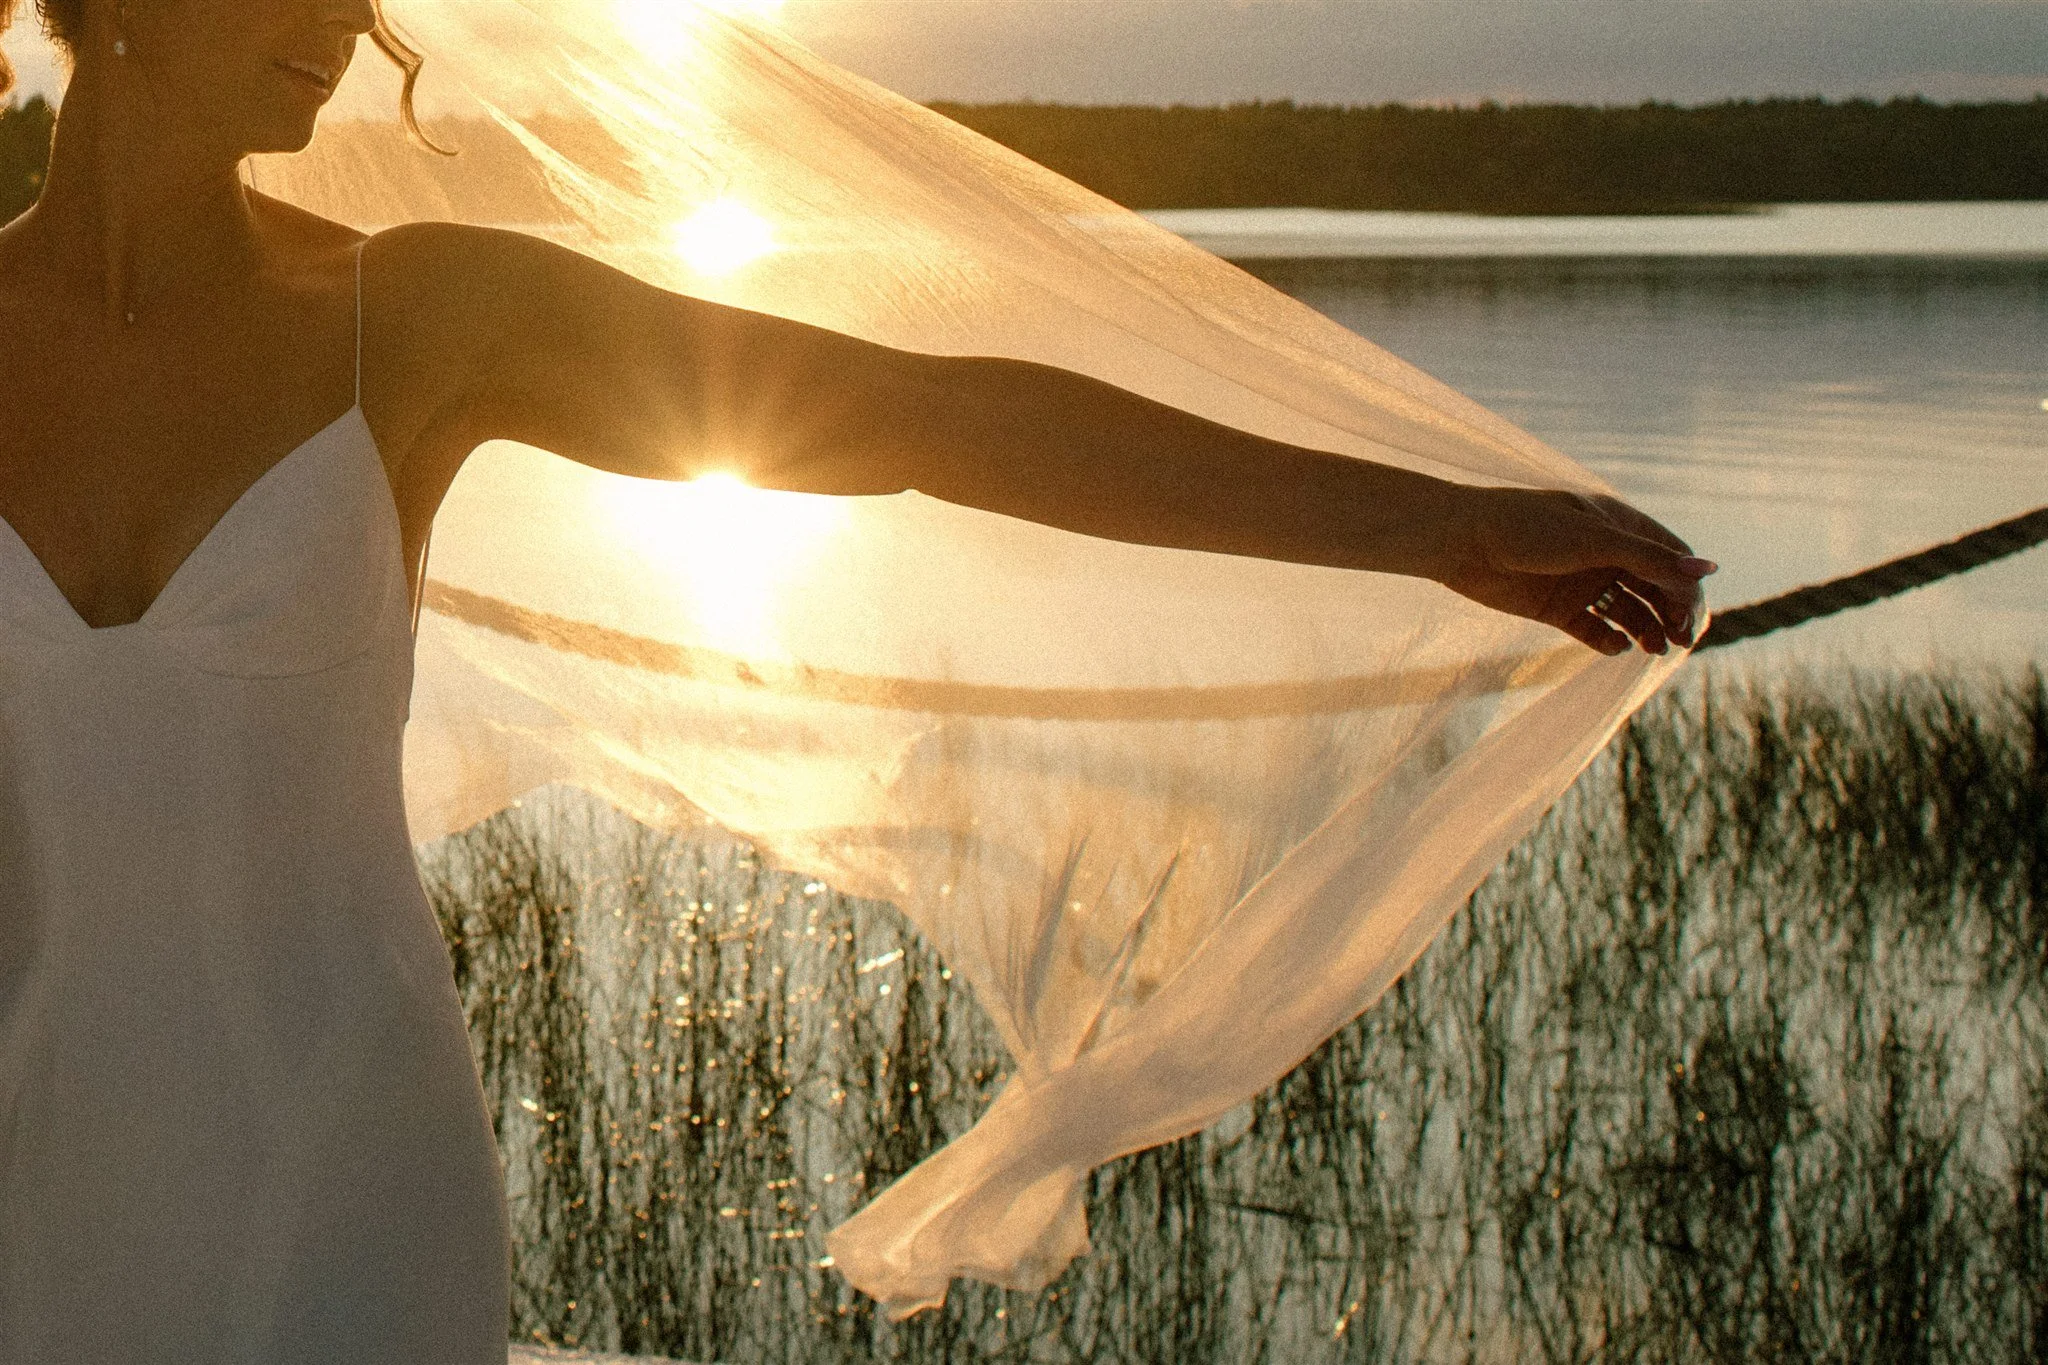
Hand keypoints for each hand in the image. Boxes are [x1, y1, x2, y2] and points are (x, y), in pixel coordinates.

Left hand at [1434, 487, 1714, 654]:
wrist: (1461, 542)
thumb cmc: (1528, 528)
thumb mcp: (1595, 541)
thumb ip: (1650, 559)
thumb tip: (1709, 570)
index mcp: (1619, 526)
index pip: (1670, 556)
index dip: (1687, 583)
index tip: (1692, 612)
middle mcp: (1605, 554)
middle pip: (1654, 588)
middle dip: (1671, 612)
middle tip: (1680, 640)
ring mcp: (1582, 582)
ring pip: (1628, 611)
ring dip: (1646, 629)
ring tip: (1655, 648)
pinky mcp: (1557, 608)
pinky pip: (1595, 629)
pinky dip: (1609, 640)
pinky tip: (1617, 646)